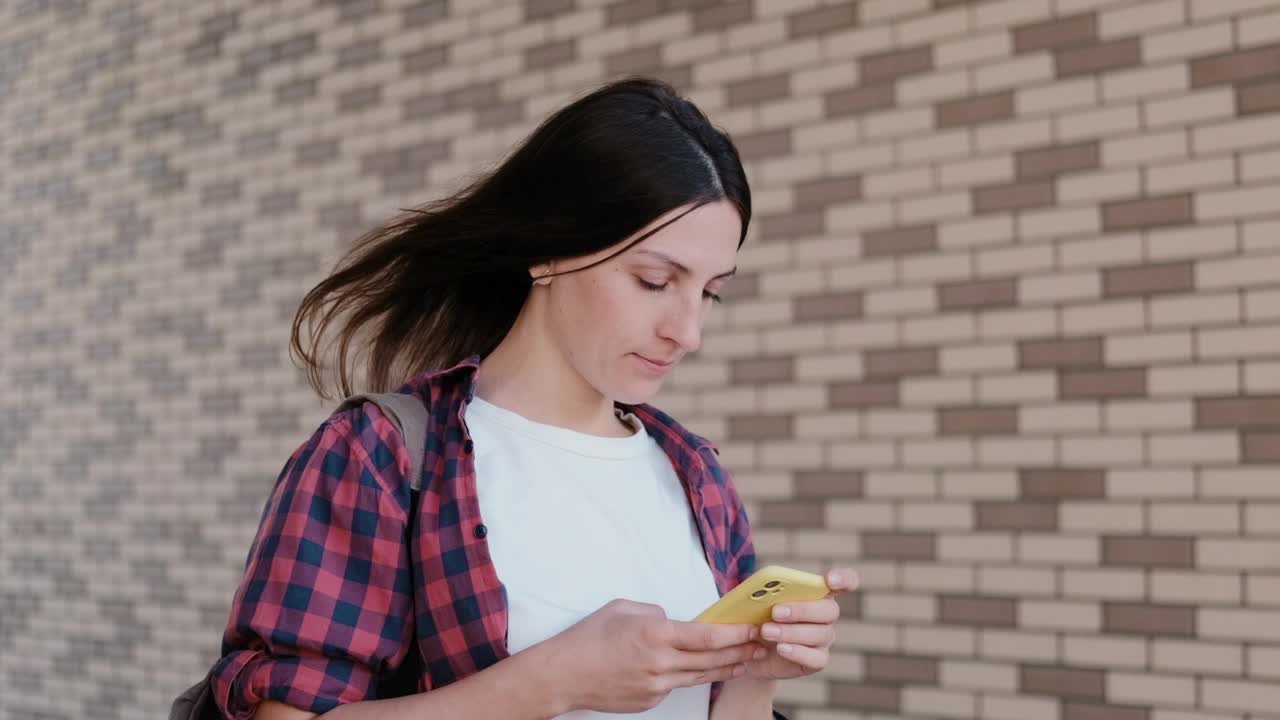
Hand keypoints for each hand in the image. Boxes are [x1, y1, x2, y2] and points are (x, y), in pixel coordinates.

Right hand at [533, 598, 765, 713]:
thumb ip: (654, 611)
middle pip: (711, 660)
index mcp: (654, 634)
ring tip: (744, 660)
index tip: (751, 628)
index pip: (707, 637)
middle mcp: (660, 663)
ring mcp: (656, 686)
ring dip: (725, 668)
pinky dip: (689, 677)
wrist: (562, 675)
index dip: (735, 634)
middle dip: (739, 652)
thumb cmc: (587, 638)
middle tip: (759, 645)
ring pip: (699, 677)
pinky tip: (700, 670)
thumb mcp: (621, 608)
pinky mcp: (649, 702)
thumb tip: (672, 620)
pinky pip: (676, 686)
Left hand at [744, 567, 856, 680]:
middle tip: (776, 612)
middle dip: (802, 610)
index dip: (843, 579)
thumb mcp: (756, 602)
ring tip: (766, 631)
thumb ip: (761, 595)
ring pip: (820, 634)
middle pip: (829, 610)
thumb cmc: (758, 617)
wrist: (752, 650)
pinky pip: (816, 658)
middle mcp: (826, 615)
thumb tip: (759, 598)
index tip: (831, 580)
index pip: (845, 581)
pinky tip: (781, 648)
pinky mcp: (818, 660)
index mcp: (817, 592)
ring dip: (791, 632)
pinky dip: (798, 652)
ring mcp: (824, 639)